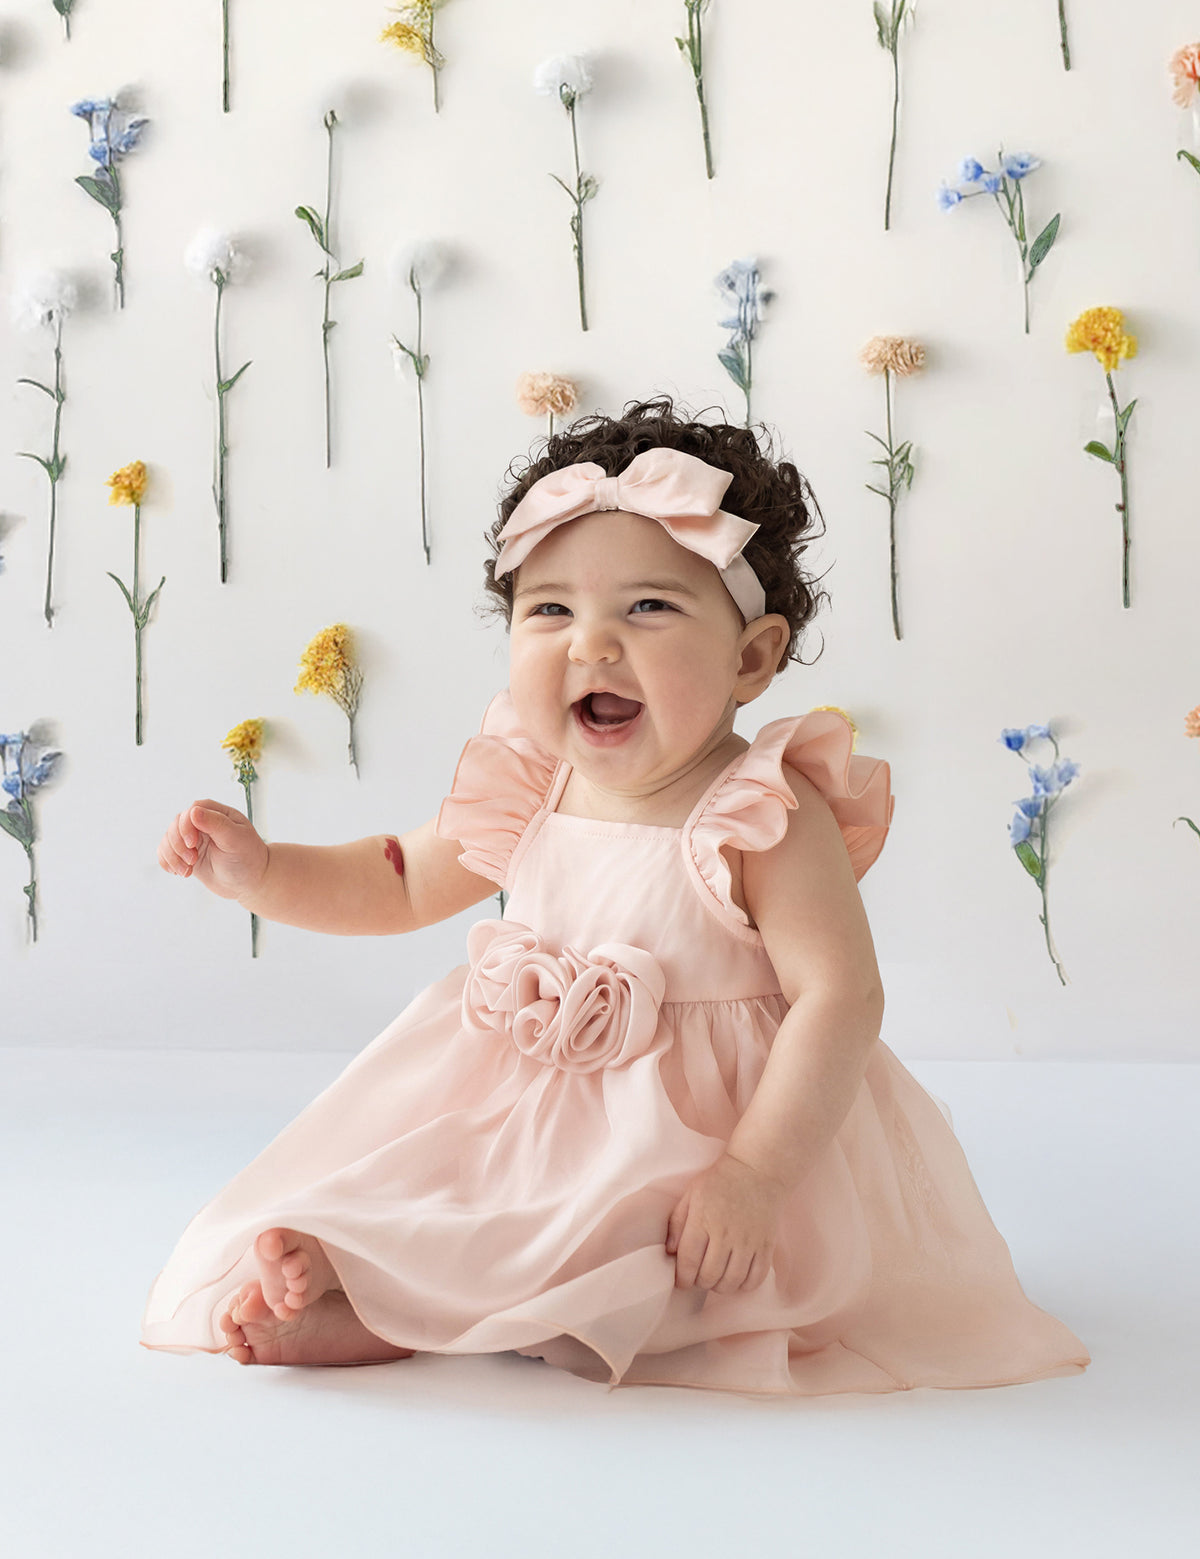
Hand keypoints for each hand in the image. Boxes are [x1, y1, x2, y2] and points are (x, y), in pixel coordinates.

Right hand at [158, 799, 268, 902]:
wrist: (249, 883)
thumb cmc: (248, 858)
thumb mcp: (235, 840)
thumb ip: (216, 824)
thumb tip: (193, 811)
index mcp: (217, 814)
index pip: (192, 810)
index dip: (186, 826)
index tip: (193, 844)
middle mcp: (203, 823)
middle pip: (176, 825)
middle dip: (178, 844)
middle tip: (193, 861)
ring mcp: (193, 839)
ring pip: (168, 839)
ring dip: (172, 856)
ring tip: (187, 871)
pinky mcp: (186, 854)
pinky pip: (165, 853)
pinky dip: (167, 863)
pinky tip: (181, 872)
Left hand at [665, 1152, 786, 1293]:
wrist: (757, 1170)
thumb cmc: (720, 1181)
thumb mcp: (691, 1195)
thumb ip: (678, 1223)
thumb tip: (670, 1251)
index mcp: (703, 1220)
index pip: (688, 1261)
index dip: (683, 1278)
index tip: (682, 1281)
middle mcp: (725, 1234)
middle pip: (709, 1276)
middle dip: (700, 1282)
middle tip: (699, 1277)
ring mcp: (748, 1241)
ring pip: (731, 1281)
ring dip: (720, 1286)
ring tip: (717, 1278)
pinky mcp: (766, 1245)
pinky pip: (756, 1278)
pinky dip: (744, 1285)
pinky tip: (737, 1277)